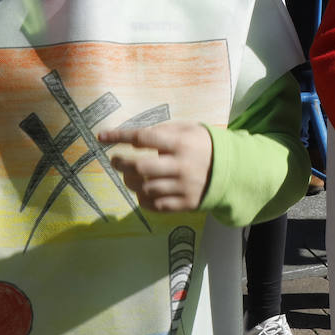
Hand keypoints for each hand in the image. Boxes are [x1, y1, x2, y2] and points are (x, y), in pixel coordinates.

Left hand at [98, 120, 213, 211]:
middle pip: (140, 167)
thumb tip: (136, 136)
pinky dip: (143, 199)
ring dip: (130, 181)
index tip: (101, 136)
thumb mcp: (190, 129)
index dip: (119, 137)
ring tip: (129, 176)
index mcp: (181, 143)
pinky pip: (155, 206)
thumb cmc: (205, 145)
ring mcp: (182, 187)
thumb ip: (165, 130)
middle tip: (115, 161)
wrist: (233, 171)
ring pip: (144, 188)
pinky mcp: (185, 204)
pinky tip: (142, 191)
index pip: (143, 138)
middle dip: (121, 163)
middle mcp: (180, 165)